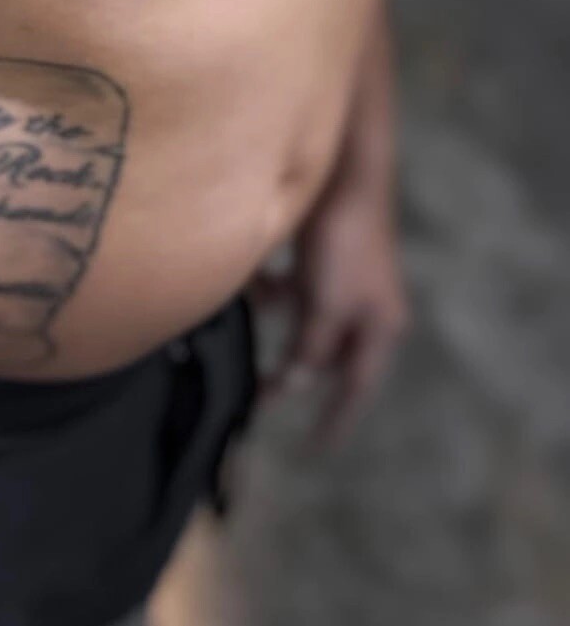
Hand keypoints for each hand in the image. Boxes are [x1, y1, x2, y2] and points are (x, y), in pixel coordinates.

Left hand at [258, 167, 408, 445]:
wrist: (343, 173)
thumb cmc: (341, 243)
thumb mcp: (325, 306)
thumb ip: (310, 348)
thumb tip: (295, 385)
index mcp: (379, 326)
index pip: (355, 387)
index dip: (335, 421)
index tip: (313, 452)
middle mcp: (366, 307)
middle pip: (327, 355)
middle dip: (295, 371)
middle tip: (260, 395)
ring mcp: (343, 280)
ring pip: (304, 320)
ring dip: (278, 326)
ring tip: (246, 333)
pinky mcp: (321, 255)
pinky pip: (291, 288)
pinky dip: (270, 290)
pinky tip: (251, 284)